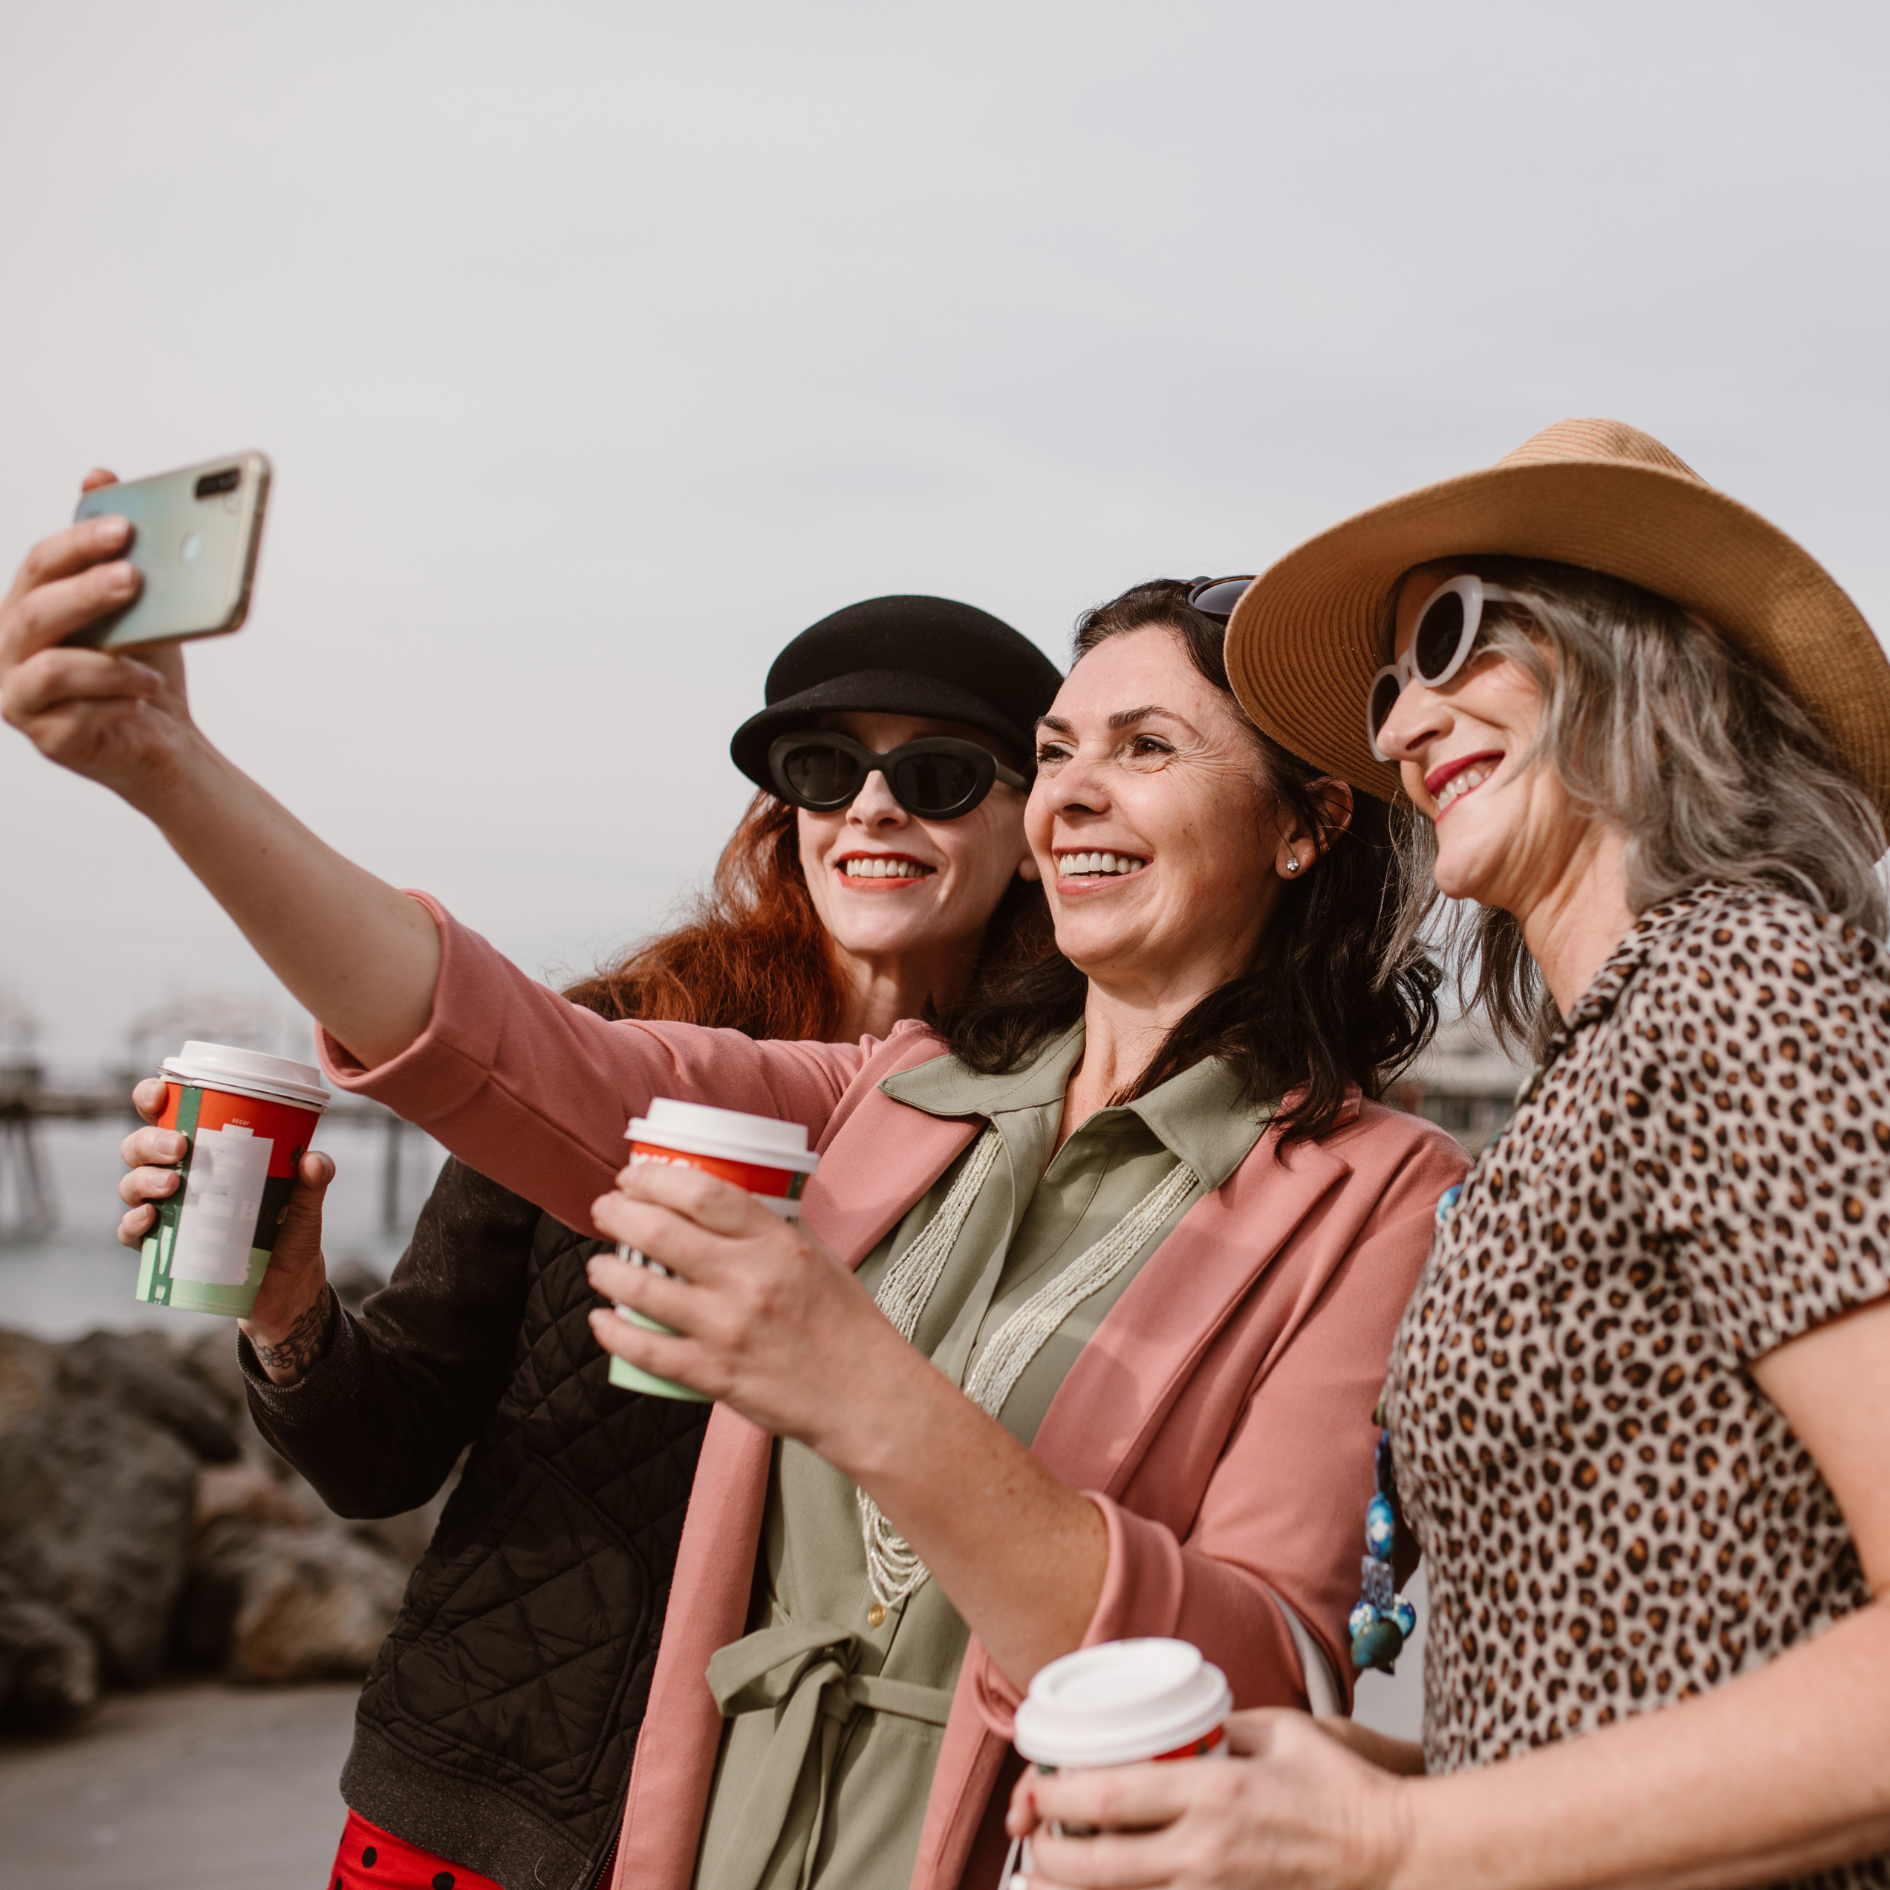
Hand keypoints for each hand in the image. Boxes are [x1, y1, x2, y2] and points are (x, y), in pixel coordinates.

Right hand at [0, 469, 199, 803]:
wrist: (166, 739)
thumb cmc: (144, 667)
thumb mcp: (142, 608)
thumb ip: (118, 550)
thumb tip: (99, 474)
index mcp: (30, 606)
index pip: (42, 564)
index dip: (79, 542)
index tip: (124, 526)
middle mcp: (13, 649)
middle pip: (37, 610)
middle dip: (86, 591)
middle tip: (135, 578)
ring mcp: (21, 696)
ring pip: (49, 668)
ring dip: (106, 662)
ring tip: (151, 664)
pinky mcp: (48, 739)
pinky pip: (77, 716)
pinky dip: (117, 702)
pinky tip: (144, 697)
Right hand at [119, 1076, 338, 1386]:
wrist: (286, 1289)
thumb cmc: (290, 1232)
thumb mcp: (305, 1203)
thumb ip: (313, 1181)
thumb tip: (314, 1160)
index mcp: (208, 1151)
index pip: (168, 1115)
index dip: (153, 1097)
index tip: (160, 1093)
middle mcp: (179, 1175)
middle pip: (139, 1147)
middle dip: (150, 1141)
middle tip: (181, 1146)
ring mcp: (168, 1211)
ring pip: (132, 1184)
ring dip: (144, 1179)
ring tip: (173, 1183)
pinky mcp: (164, 1248)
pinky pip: (132, 1233)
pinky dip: (133, 1224)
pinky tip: (150, 1219)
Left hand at [584, 1161, 913, 1455]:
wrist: (865, 1395)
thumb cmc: (846, 1324)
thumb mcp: (819, 1256)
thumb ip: (772, 1229)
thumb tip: (725, 1207)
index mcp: (777, 1242)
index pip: (702, 1192)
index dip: (654, 1179)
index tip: (633, 1178)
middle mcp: (749, 1279)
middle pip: (660, 1231)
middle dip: (617, 1214)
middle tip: (606, 1210)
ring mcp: (727, 1328)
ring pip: (642, 1289)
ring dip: (607, 1270)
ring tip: (600, 1265)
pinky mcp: (714, 1374)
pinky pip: (646, 1350)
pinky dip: (613, 1332)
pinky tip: (602, 1320)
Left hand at [1008, 1710, 1412, 1889]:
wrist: (1395, 1856)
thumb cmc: (1342, 1790)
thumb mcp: (1281, 1730)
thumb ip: (1222, 1728)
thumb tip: (1182, 1723)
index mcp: (1214, 1792)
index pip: (1113, 1796)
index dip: (1059, 1796)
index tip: (1036, 1787)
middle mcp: (1206, 1851)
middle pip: (1100, 1866)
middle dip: (1050, 1856)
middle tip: (1031, 1837)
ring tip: (1048, 1873)